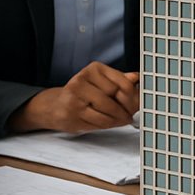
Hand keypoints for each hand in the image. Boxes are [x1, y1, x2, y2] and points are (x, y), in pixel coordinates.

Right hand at [13, 62, 138, 132]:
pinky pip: (98, 122)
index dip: (133, 96)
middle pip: (114, 97)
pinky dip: (107, 125)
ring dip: (118, 119)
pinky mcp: (72, 114)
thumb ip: (120, 80)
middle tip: (129, 115)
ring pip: (107, 112)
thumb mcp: (102, 82)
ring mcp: (75, 97)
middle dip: (125, 109)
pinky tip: (109, 123)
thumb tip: (138, 77)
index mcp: (94, 69)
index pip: (122, 83)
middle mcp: (82, 80)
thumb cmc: (84, 94)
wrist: (57, 106)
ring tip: (121, 120)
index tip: (136, 103)